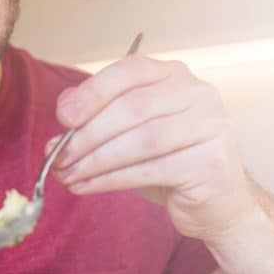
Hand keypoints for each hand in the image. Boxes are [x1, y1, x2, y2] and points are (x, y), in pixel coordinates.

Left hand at [49, 55, 255, 240]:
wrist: (215, 203)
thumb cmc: (167, 163)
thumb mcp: (129, 133)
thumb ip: (99, 114)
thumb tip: (64, 112)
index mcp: (174, 75)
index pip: (130, 70)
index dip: (93, 92)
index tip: (63, 118)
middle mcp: (198, 94)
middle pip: (132, 108)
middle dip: (87, 135)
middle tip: (58, 157)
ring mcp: (210, 126)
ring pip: (141, 141)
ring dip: (95, 161)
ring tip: (67, 176)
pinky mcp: (210, 163)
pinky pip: (149, 170)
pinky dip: (110, 180)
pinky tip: (86, 187)